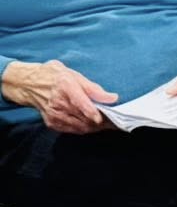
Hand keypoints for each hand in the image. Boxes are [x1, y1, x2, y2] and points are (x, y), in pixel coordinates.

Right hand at [0, 60, 115, 134]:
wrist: (29, 84)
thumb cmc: (56, 77)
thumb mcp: (74, 75)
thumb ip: (94, 88)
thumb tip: (113, 98)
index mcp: (65, 86)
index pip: (80, 102)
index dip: (92, 112)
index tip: (102, 118)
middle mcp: (58, 102)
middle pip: (83, 118)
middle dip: (102, 122)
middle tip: (116, 122)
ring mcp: (54, 114)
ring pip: (80, 127)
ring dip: (95, 127)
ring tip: (108, 124)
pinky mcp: (52, 123)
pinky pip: (73, 130)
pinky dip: (85, 128)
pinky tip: (92, 124)